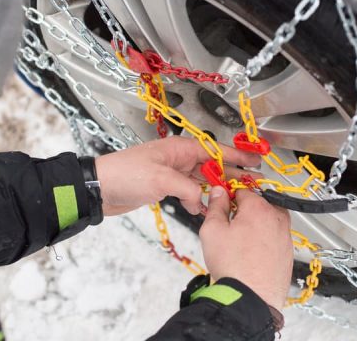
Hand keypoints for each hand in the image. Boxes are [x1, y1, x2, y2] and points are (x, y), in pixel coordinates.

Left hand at [94, 136, 260, 215]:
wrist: (100, 188)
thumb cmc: (125, 174)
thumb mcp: (161, 180)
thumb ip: (188, 189)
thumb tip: (202, 202)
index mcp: (180, 148)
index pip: (216, 150)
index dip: (238, 156)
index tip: (256, 160)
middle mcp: (179, 158)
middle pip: (213, 165)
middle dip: (233, 174)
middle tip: (254, 182)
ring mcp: (172, 173)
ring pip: (202, 180)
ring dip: (216, 189)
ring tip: (236, 197)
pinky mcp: (165, 187)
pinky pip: (190, 192)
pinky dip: (198, 200)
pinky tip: (206, 209)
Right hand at [199, 187, 292, 309]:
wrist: (251, 298)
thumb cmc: (233, 267)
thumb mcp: (212, 231)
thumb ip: (216, 206)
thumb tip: (219, 193)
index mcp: (258, 208)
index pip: (242, 189)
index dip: (229, 194)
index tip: (222, 200)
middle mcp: (277, 218)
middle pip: (258, 203)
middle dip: (244, 209)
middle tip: (229, 223)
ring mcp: (285, 236)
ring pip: (268, 220)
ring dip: (255, 225)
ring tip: (238, 242)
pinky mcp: (288, 252)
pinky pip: (274, 237)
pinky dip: (263, 240)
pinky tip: (249, 253)